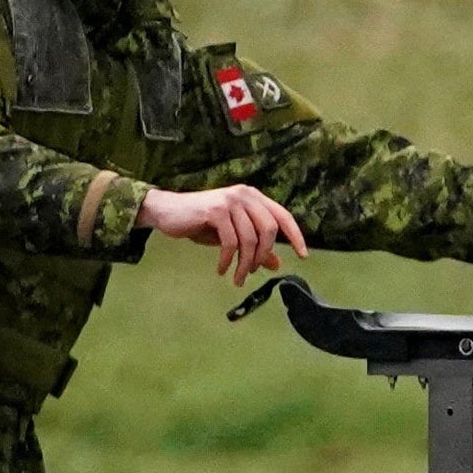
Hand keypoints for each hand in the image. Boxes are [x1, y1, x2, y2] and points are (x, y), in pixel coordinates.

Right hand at [142, 182, 307, 278]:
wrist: (169, 212)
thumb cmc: (202, 223)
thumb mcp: (233, 235)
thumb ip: (255, 246)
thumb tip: (277, 264)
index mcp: (254, 197)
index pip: (283, 216)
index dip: (295, 236)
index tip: (303, 256)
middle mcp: (245, 195)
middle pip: (269, 230)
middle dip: (263, 256)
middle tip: (252, 273)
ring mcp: (230, 201)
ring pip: (250, 239)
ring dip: (245, 264)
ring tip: (237, 278)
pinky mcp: (215, 210)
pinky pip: (230, 242)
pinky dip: (228, 260)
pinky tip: (221, 269)